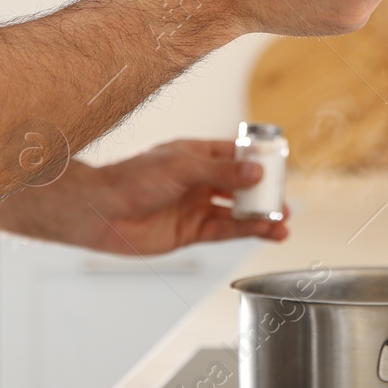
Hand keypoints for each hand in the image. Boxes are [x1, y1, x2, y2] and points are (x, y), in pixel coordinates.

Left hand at [0, 139, 288, 254]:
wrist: (101, 211)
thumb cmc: (132, 179)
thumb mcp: (181, 167)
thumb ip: (220, 172)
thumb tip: (257, 173)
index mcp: (195, 155)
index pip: (235, 155)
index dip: (259, 160)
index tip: (281, 165)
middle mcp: (198, 180)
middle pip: (240, 186)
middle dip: (264, 193)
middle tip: (286, 199)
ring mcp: (195, 206)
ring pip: (236, 211)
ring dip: (260, 216)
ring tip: (284, 221)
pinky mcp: (190, 232)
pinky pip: (225, 231)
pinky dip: (246, 231)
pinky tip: (264, 231)